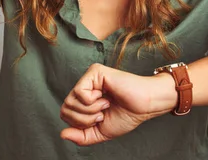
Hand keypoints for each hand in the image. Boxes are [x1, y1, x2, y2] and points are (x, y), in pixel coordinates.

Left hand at [59, 63, 176, 145]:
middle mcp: (84, 86)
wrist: (144, 106)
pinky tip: (105, 97)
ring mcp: (88, 78)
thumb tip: (62, 134)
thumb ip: (81, 136)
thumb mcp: (100, 132)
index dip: (80, 124)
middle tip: (102, 113)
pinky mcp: (94, 72)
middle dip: (84, 119)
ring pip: (70, 101)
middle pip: (65, 108)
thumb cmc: (127, 115)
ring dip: (90, 110)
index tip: (99, 119)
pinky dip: (92, 101)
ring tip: (105, 104)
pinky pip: (79, 92)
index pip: (65, 114)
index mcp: (84, 99)